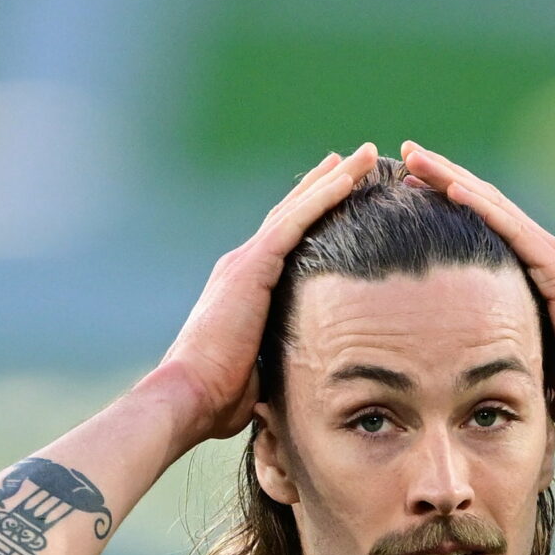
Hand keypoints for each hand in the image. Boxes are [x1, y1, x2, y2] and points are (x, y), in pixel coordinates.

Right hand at [146, 142, 380, 444]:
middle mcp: (244, 266)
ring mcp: (247, 262)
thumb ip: (278, 358)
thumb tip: (302, 377)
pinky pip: (296, 221)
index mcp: (246, 289)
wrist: (189, 395)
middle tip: (356, 160)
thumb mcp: (261, 371)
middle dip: (326, 185)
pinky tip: (348, 177)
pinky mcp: (253, 266)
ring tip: (365, 155)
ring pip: (298, 208)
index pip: (286, 243)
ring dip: (334, 179)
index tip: (340, 196)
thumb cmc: (219, 398)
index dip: (312, 217)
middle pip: (293, 214)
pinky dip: (323, 196)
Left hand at [400, 142, 554, 432]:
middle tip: (405, 154)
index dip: (450, 198)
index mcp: (538, 270)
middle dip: (444, 176)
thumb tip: (457, 348)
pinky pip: (513, 231)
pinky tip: (452, 189)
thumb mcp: (525, 350)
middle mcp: (546, 254)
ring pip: (495, 206)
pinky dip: (482, 208)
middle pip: (487, 203)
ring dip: (453, 179)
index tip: (410, 185)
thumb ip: (500, 334)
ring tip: (416, 158)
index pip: (487, 223)